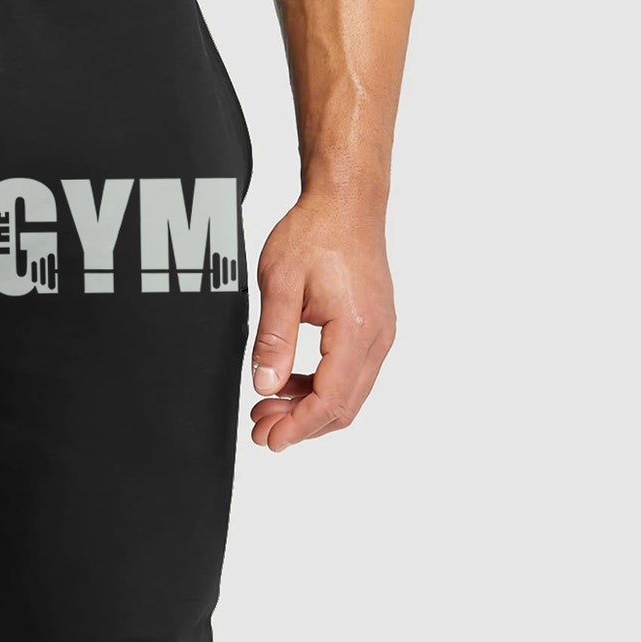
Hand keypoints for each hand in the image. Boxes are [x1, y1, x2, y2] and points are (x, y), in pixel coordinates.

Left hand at [249, 197, 395, 450]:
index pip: (329, 400)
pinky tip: (288, 384)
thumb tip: (265, 385)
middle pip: (342, 407)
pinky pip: (350, 375)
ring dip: (308, 409)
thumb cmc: (317, 231)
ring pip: (348, 395)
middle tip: (260, 429)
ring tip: (267, 408)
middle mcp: (378, 337)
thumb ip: (273, 339)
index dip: (297, 427)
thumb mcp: (280, 283)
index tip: (268, 439)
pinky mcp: (373, 329)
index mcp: (357, 330)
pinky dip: (319, 388)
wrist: (347, 202)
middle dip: (300, 425)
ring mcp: (380, 334)